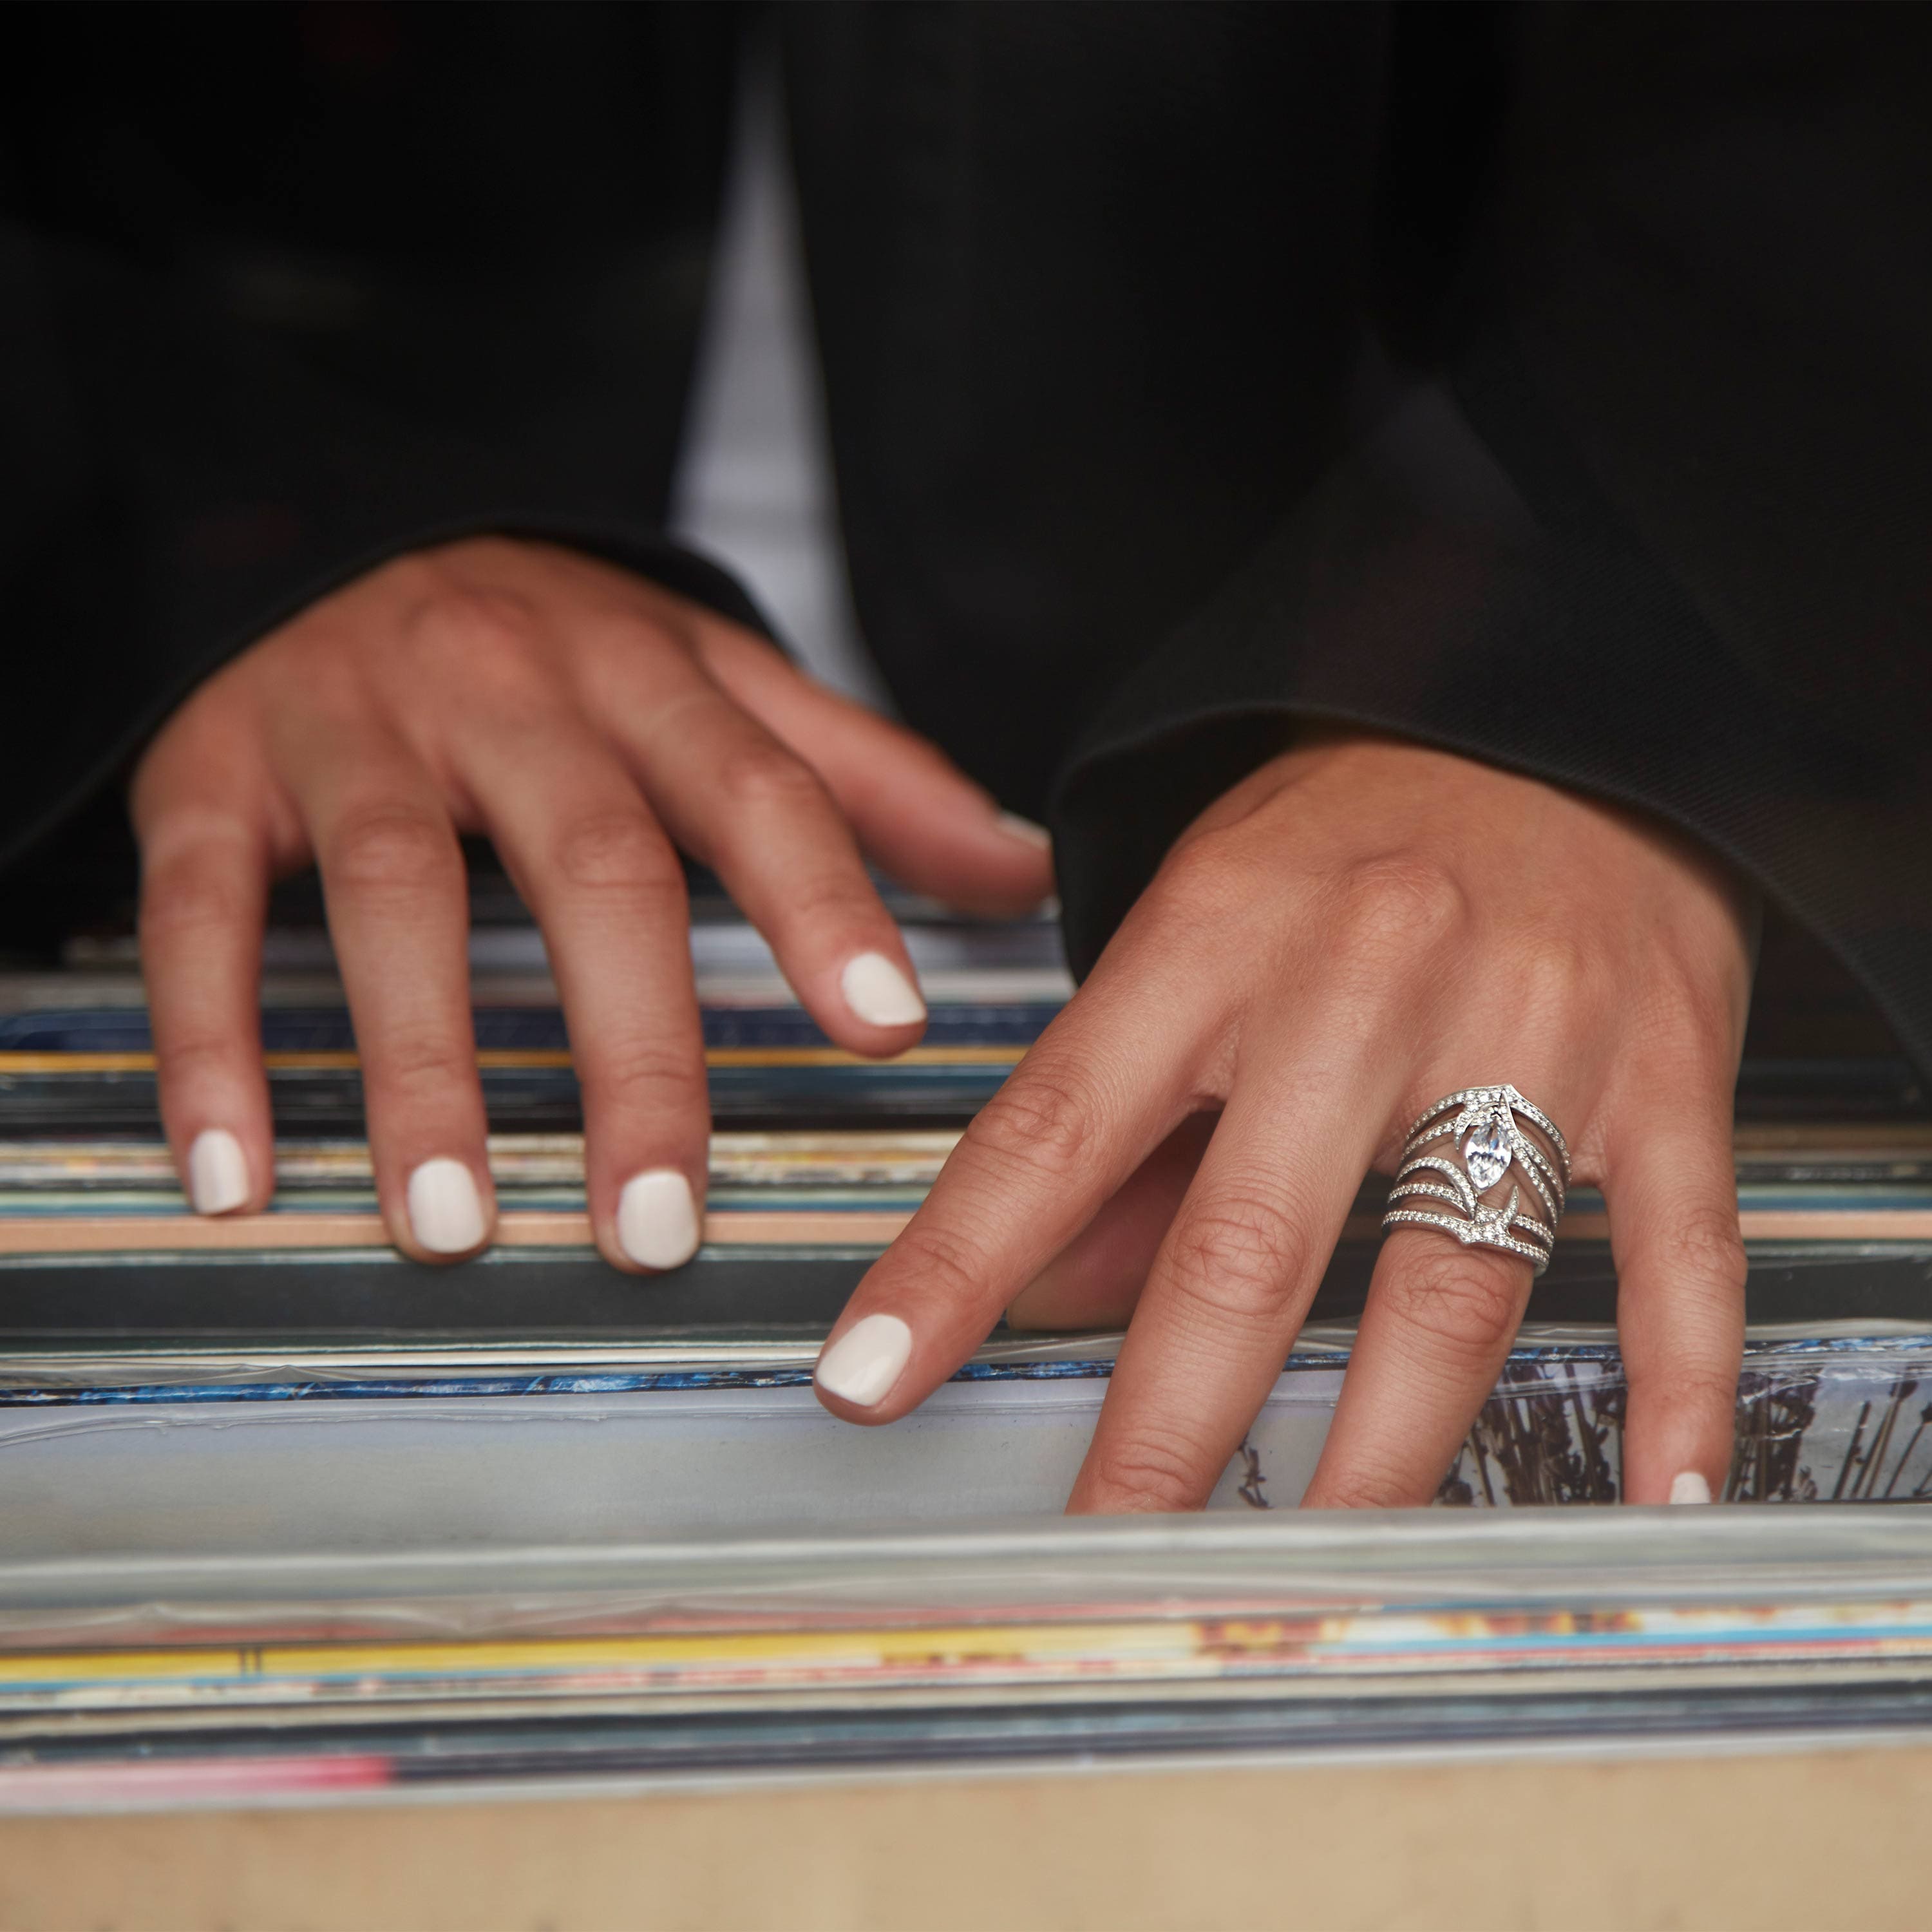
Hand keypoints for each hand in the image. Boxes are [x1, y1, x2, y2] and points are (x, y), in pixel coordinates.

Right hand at [131, 537, 1050, 1264]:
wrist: (345, 531)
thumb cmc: (562, 649)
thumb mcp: (719, 687)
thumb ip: (864, 781)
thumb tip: (1022, 871)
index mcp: (649, 680)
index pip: (757, 789)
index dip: (824, 904)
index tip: (886, 1031)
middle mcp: (510, 692)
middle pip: (591, 866)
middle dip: (633, 1049)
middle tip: (658, 1224)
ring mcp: (354, 726)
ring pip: (396, 892)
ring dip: (425, 1069)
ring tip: (454, 1229)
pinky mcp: (212, 769)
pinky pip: (198, 907)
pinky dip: (212, 1042)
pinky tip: (234, 1173)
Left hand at [812, 731, 1755, 1508]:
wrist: (1564, 710)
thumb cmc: (1357, 833)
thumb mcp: (1205, 928)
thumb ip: (1130, 1118)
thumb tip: (1040, 1293)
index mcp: (1214, 936)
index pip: (1055, 1128)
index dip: (954, 1267)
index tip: (870, 1380)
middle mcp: (1363, 981)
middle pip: (1250, 1239)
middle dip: (1168, 1423)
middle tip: (1106, 1548)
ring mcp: (1528, 1024)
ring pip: (1450, 1275)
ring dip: (1379, 1450)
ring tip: (1321, 1570)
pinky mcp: (1668, 1064)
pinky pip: (1679, 1247)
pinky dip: (1672, 1384)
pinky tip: (1651, 1496)